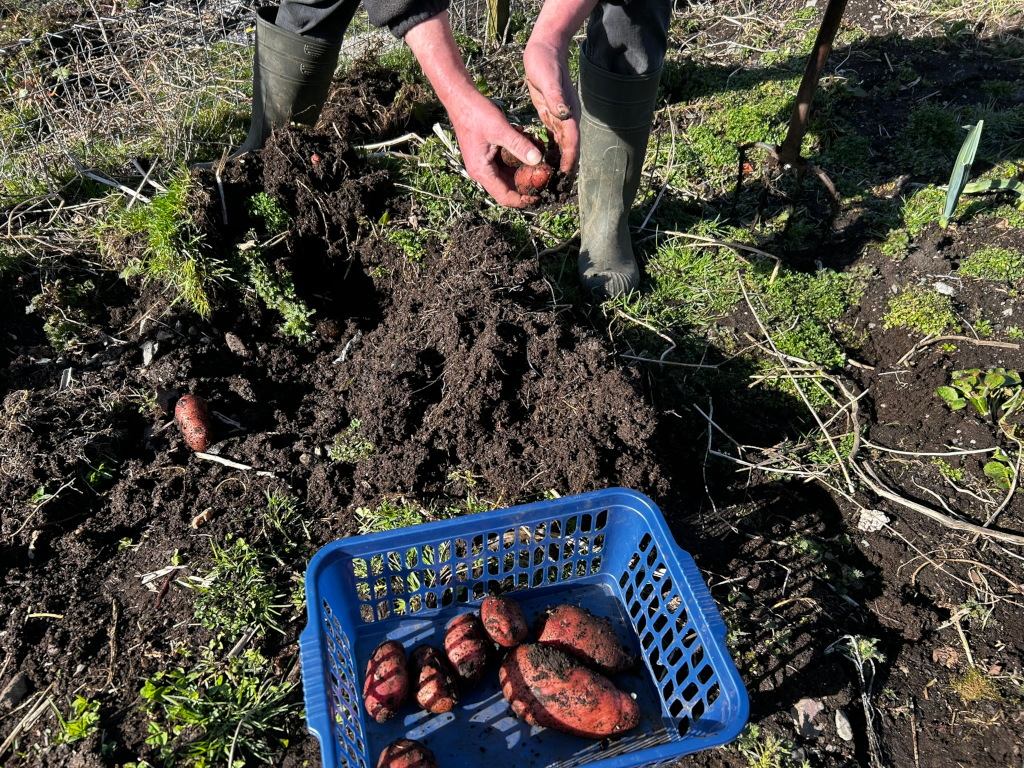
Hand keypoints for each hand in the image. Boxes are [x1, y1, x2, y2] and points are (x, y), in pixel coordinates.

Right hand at [404, 12, 543, 207]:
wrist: (461, 98)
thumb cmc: (476, 113)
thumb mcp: (500, 129)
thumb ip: (519, 145)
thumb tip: (538, 160)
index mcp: (482, 171)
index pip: (504, 197)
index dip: (522, 200)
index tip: (540, 196)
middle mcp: (482, 171)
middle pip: (508, 187)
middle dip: (527, 183)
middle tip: (546, 176)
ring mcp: (485, 163)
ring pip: (509, 174)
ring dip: (524, 168)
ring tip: (540, 157)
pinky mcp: (488, 154)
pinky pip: (506, 162)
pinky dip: (518, 156)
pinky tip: (528, 143)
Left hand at [523, 39, 580, 175]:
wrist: (546, 48)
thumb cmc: (546, 63)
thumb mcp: (549, 81)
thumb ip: (557, 99)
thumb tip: (565, 115)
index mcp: (569, 115)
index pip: (572, 145)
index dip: (568, 164)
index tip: (562, 181)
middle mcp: (568, 120)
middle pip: (569, 152)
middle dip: (564, 172)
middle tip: (556, 192)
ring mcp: (561, 118)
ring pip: (561, 148)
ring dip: (556, 165)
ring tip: (548, 184)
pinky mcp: (552, 115)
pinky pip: (552, 140)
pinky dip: (549, 153)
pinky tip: (540, 164)